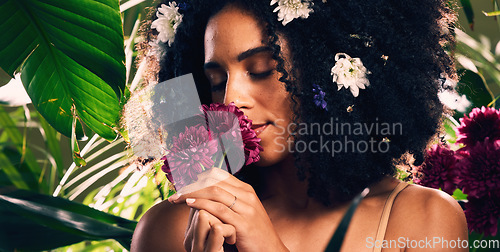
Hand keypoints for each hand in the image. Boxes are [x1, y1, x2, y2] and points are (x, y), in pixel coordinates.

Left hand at [169, 168, 288, 251]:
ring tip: (177, 198)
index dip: (198, 176)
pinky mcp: (244, 224)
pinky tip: (190, 204)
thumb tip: (208, 190)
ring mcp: (247, 209)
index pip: (218, 174)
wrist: (271, 250)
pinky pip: (219, 210)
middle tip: (175, 191)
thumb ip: (229, 200)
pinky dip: (202, 204)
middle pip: (214, 181)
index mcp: (246, 190)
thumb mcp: (243, 211)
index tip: (182, 183)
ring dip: (192, 193)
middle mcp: (247, 195)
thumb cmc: (253, 233)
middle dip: (191, 184)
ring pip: (215, 192)